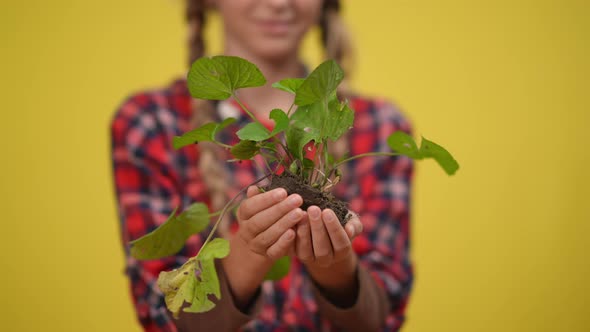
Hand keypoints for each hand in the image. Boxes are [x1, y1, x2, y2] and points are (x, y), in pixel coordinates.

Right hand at [221, 186, 303, 309]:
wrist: (255, 246)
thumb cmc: (261, 218)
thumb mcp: (256, 207)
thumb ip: (258, 197)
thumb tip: (254, 188)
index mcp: (244, 215)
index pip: (250, 206)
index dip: (266, 199)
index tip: (283, 191)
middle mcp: (247, 230)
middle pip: (260, 221)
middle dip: (279, 209)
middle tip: (297, 199)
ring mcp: (257, 244)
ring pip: (268, 235)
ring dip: (284, 223)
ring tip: (299, 213)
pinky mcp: (268, 255)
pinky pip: (274, 250)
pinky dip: (283, 242)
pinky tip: (294, 232)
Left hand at [294, 206, 362, 304]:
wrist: (322, 229)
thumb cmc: (339, 222)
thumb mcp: (350, 221)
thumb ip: (354, 225)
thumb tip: (350, 230)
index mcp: (342, 252)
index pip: (341, 243)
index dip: (334, 228)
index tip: (327, 211)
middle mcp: (326, 260)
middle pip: (323, 249)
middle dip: (317, 228)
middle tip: (313, 209)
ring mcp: (310, 259)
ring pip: (306, 251)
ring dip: (304, 232)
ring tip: (302, 214)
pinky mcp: (296, 255)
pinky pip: (292, 249)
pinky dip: (290, 237)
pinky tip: (291, 221)